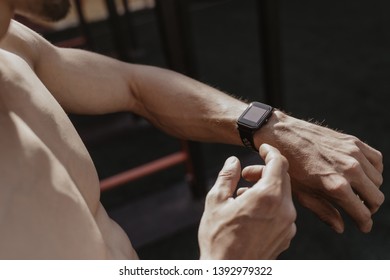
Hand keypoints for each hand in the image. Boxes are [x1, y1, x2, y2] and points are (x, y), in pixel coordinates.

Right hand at [198, 144, 295, 258]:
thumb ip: (227, 176)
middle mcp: (284, 209)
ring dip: (266, 188)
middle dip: (264, 171)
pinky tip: (251, 212)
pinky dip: (270, 204)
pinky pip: (283, 212)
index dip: (270, 151)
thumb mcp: (216, 201)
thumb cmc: (218, 237)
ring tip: (243, 196)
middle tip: (244, 175)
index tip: (262, 147)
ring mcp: (288, 225)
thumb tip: (234, 161)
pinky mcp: (286, 237)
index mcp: (268, 196)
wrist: (227, 272)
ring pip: (283, 195)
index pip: (279, 162)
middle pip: (283, 177)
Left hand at [257, 111, 383, 232]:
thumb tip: (340, 227)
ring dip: (370, 189)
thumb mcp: (302, 194)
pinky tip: (361, 173)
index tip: (363, 226)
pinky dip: (373, 169)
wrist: (281, 135)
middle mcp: (349, 170)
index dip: (364, 224)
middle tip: (359, 208)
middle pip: (376, 198)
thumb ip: (324, 212)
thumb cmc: (289, 167)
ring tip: (356, 191)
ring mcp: (353, 154)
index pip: (363, 214)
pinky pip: (377, 159)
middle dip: (369, 208)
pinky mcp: (353, 141)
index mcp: (336, 186)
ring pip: (378, 180)